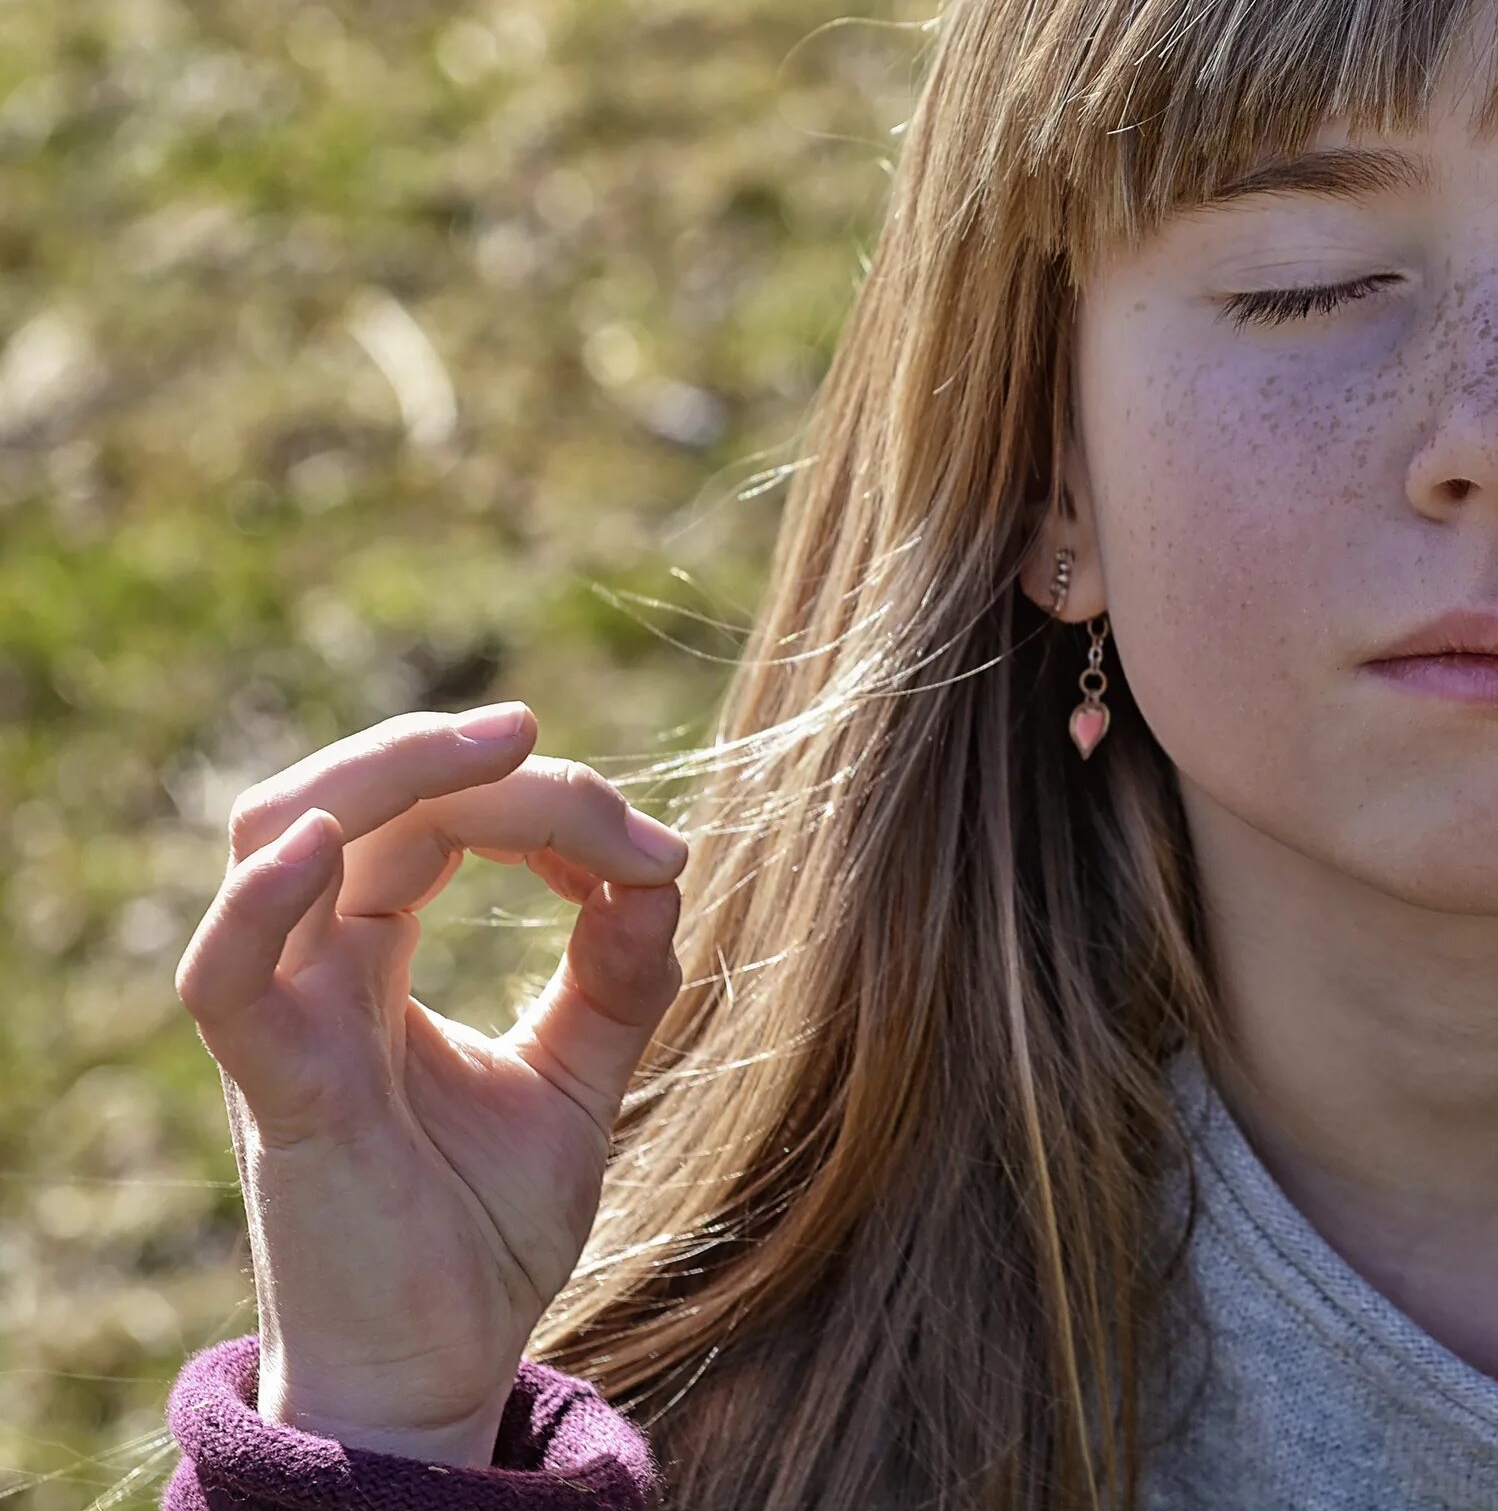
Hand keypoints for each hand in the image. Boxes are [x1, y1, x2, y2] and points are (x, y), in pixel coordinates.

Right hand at [174, 704, 688, 1464]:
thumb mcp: (577, 1077)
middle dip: (451, 753)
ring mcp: (289, 1028)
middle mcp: (318, 974)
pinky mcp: (280, 1098)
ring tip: (488, 747)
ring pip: (275, 839)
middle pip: (349, 801)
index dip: (540, 803)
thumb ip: (616, 974)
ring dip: (380, 772)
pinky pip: (228, 981)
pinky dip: (259, 903)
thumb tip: (663, 869)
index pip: (430, 821)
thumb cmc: (482, 1230)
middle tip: (541, 735)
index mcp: (376, 960)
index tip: (655, 850)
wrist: (442, 1369)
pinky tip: (323, 846)